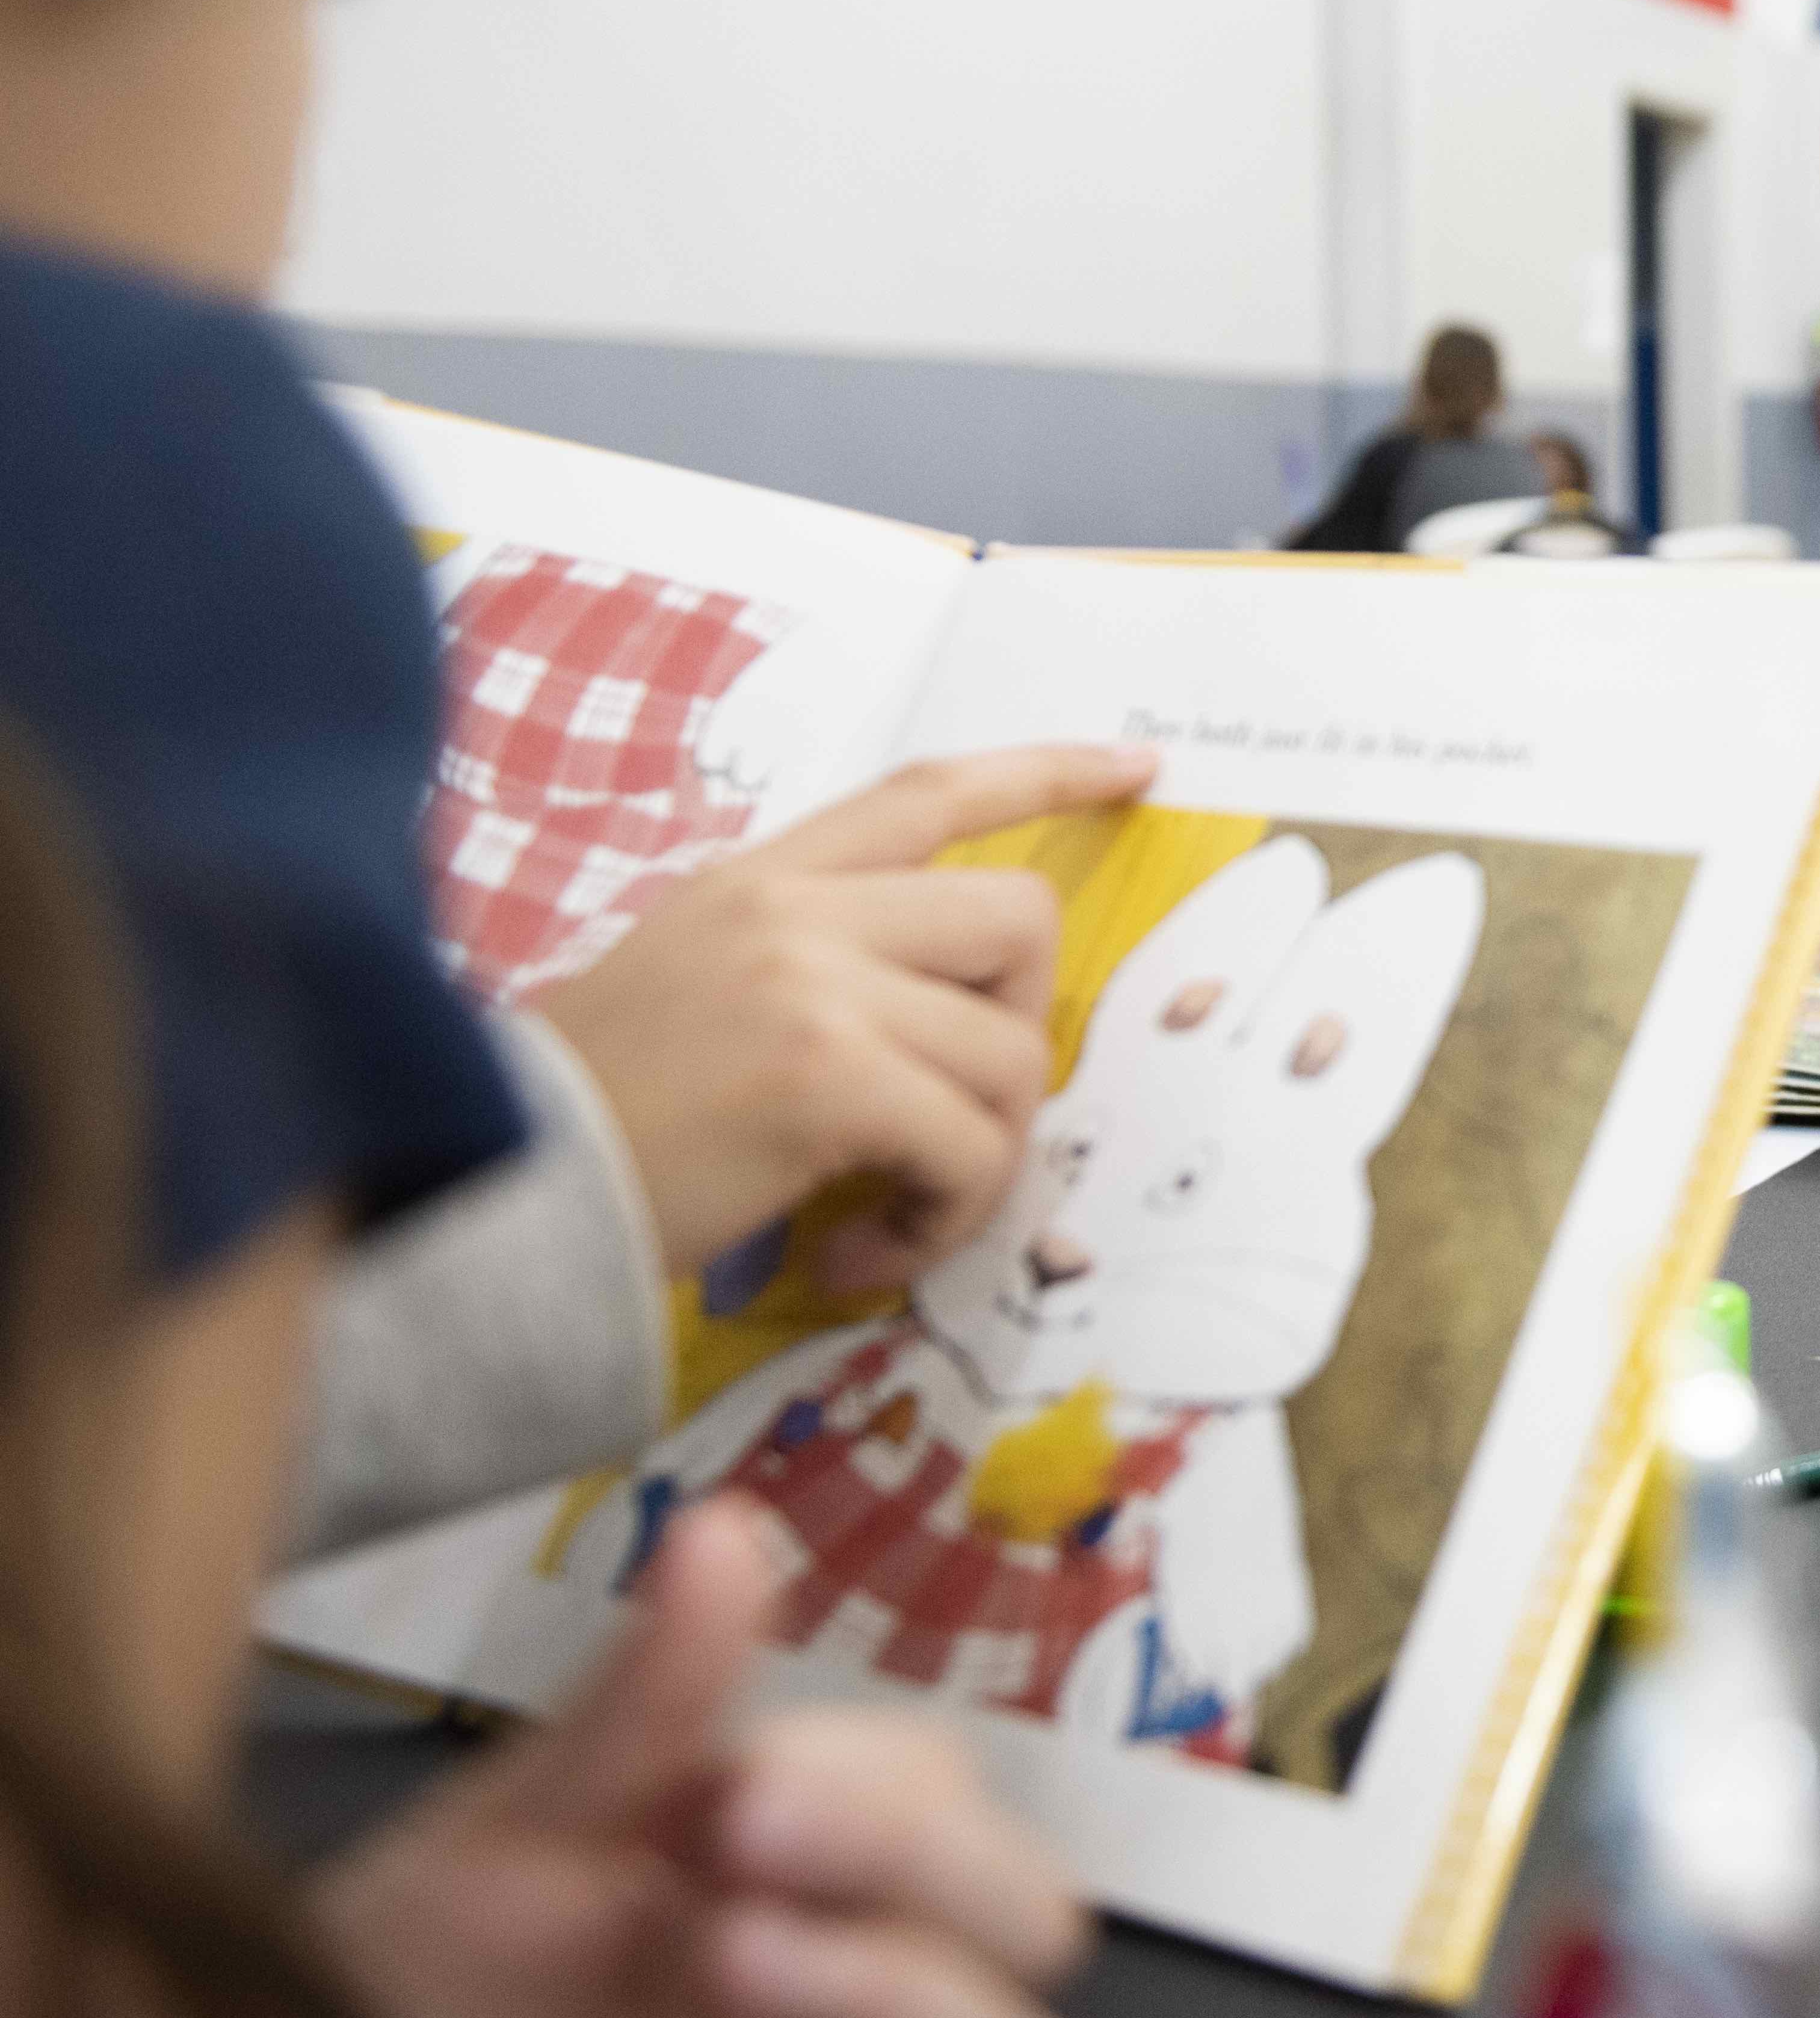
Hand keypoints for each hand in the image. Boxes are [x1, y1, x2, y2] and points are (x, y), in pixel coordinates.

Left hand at [317, 1501, 1089, 2017]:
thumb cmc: (415, 1975)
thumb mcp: (508, 1839)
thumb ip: (641, 1704)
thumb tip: (725, 1523)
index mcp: (801, 1856)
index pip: (936, 1792)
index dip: (867, 1788)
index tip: (730, 1789)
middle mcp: (856, 1958)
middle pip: (1026, 1909)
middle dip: (915, 1864)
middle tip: (737, 1848)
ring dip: (909, 1994)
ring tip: (728, 1957)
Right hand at [532, 744, 1158, 1292]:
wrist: (486, 1191)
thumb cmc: (591, 1114)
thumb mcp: (697, 986)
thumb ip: (821, 966)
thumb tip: (954, 1015)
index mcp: (764, 878)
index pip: (931, 791)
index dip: (1045, 772)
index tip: (1135, 768)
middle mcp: (796, 911)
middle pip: (1018, 923)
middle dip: (1025, 1026)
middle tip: (959, 1115)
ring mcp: (814, 986)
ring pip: (1010, 1052)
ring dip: (980, 1155)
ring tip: (893, 1211)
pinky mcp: (826, 1079)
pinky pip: (971, 1145)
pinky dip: (947, 1213)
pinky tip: (867, 1250)